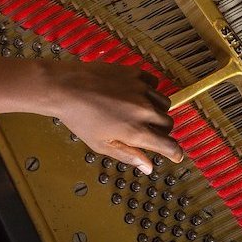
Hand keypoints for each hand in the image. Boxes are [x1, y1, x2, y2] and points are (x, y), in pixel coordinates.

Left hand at [42, 60, 183, 173]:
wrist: (67, 88)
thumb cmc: (79, 119)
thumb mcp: (101, 145)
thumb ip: (127, 155)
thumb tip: (147, 167)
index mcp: (135, 132)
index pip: (168, 145)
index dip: (174, 153)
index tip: (175, 155)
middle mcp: (143, 110)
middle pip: (169, 124)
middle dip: (162, 132)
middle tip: (147, 134)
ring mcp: (141, 90)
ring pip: (165, 104)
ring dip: (158, 112)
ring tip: (140, 115)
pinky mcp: (136, 74)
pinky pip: (155, 84)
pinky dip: (151, 92)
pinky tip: (137, 97)